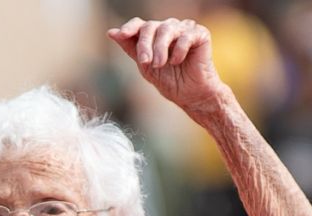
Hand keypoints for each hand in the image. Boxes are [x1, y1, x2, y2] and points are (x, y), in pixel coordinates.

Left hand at [108, 18, 224, 111]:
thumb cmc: (169, 80)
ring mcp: (185, 29)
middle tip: (146, 62)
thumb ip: (130, 48)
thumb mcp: (144, 66)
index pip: (139, 24)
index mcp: (154, 35)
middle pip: (151, 26)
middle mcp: (168, 28)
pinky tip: (178, 61)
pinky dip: (179, 50)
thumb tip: (111, 32)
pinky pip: (185, 35)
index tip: (121, 35)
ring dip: (160, 48)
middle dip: (145, 44)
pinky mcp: (200, 34)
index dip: (129, 27)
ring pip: (166, 28)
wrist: (191, 95)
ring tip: (160, 64)